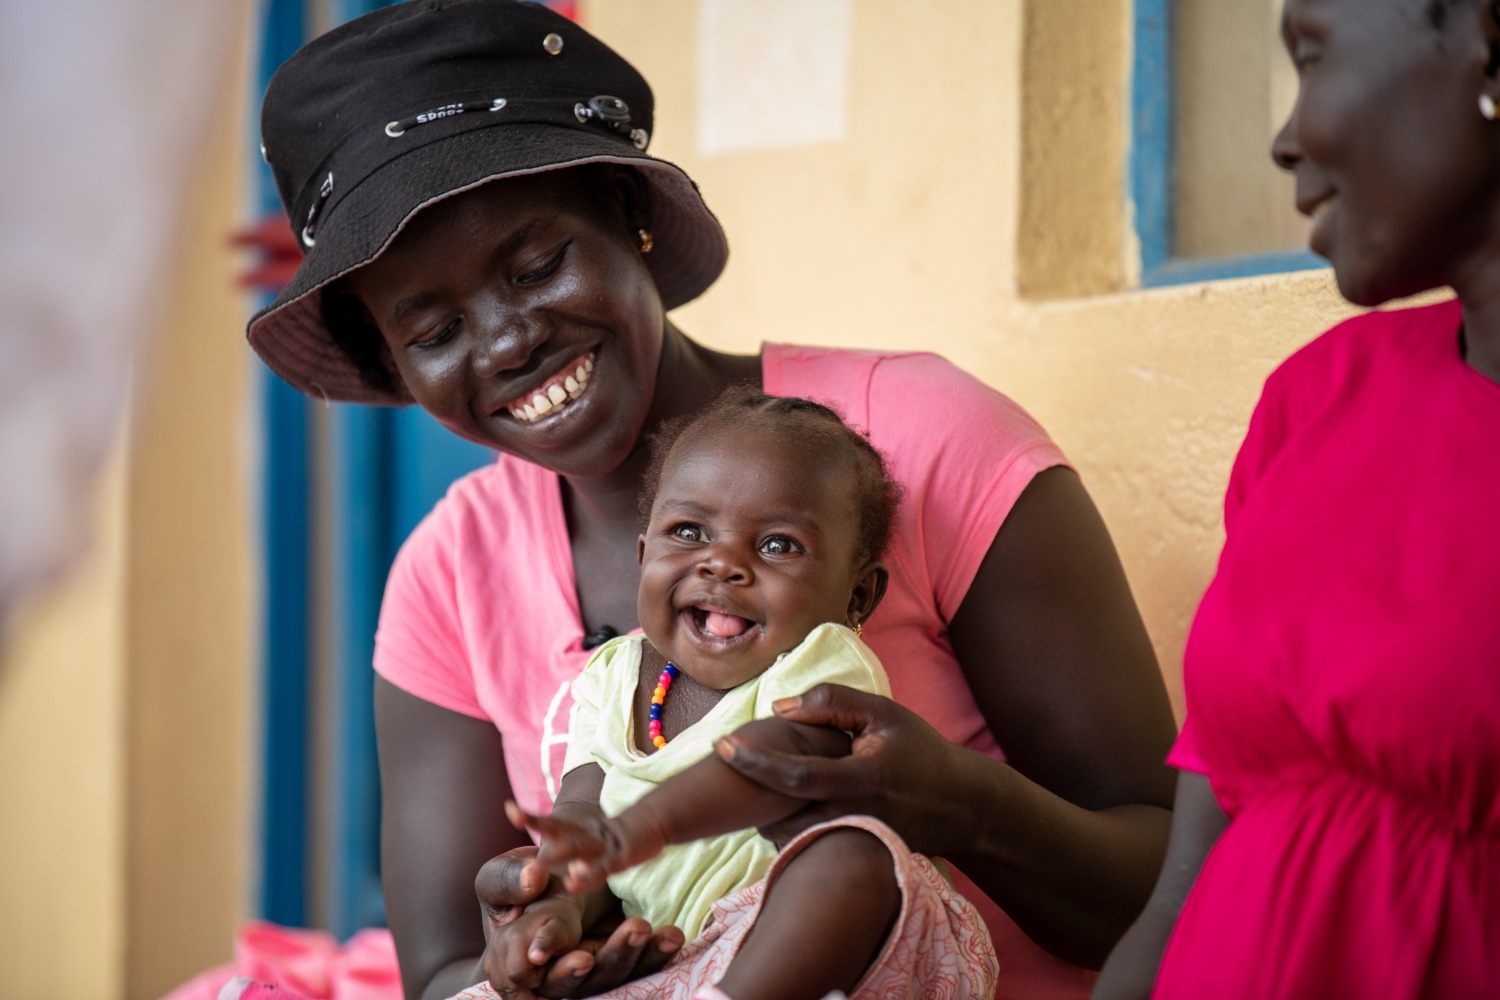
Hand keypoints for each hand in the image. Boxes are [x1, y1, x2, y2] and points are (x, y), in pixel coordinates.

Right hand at [475, 847, 684, 997]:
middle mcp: (555, 975)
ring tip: (648, 926)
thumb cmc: (515, 884)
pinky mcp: (615, 958)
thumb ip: (508, 881)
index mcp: (519, 965)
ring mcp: (588, 969)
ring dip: (636, 953)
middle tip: (634, 930)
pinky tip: (672, 936)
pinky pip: (639, 964)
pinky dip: (656, 951)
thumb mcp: (500, 878)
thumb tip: (532, 878)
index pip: (539, 981)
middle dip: (610, 958)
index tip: (582, 957)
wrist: (547, 875)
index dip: (562, 972)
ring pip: (613, 974)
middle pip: (582, 983)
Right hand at [481, 891, 586, 995]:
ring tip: (538, 978)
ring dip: (517, 990)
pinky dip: (510, 987)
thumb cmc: (563, 926)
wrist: (554, 913)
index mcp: (515, 935)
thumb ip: (551, 942)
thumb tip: (535, 957)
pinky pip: (496, 981)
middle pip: (504, 983)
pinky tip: (527, 981)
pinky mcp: (491, 954)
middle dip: (525, 989)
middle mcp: (499, 939)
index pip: (517, 975)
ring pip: (499, 984)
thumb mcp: (564, 932)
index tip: (548, 978)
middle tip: (545, 978)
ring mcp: (493, 946)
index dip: (535, 981)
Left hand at [505, 801, 667, 892]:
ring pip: (578, 847)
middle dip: (536, 823)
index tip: (509, 808)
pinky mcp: (619, 857)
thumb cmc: (609, 841)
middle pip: (558, 827)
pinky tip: (573, 881)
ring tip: (540, 861)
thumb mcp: (583, 841)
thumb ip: (562, 852)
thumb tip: (536, 865)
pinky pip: (601, 868)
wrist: (648, 825)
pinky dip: (586, 875)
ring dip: (559, 852)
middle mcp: (584, 835)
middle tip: (514, 815)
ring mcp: (602, 845)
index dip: (529, 817)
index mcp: (575, 830)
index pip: (548, 822)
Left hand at [713, 683, 979, 856]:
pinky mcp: (851, 857)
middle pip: (782, 816)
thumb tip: (779, 707)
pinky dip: (785, 827)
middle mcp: (855, 818)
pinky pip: (805, 847)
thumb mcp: (884, 713)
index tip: (723, 745)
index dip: (756, 762)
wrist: (960, 805)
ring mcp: (853, 844)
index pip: (796, 776)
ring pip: (789, 838)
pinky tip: (782, 804)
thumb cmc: (919, 751)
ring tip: (757, 782)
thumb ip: (832, 703)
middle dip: (749, 793)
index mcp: (862, 779)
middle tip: (731, 762)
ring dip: (764, 814)